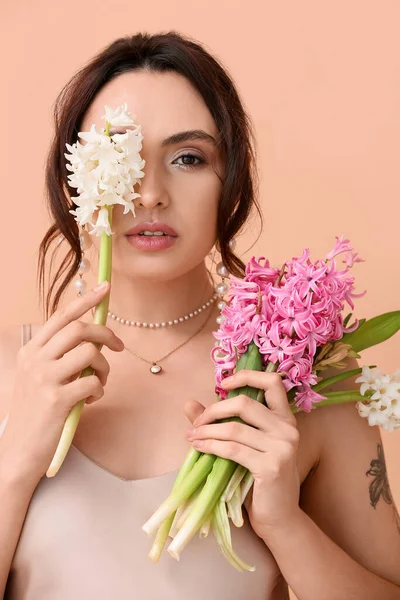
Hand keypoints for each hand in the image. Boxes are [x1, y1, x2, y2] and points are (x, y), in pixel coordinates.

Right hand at [2, 281, 123, 487]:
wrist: (18, 452)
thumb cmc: (36, 413)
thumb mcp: (39, 378)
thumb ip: (59, 357)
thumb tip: (93, 339)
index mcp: (30, 351)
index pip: (61, 317)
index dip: (86, 300)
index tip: (106, 288)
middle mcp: (35, 360)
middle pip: (79, 329)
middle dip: (105, 334)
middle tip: (119, 346)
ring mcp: (44, 379)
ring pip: (89, 353)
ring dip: (105, 366)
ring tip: (100, 382)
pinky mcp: (56, 400)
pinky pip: (93, 383)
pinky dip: (100, 389)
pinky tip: (91, 400)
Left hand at [184, 370, 300, 542]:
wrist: (279, 517)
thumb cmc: (260, 480)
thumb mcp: (245, 446)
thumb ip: (220, 422)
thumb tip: (188, 403)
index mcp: (285, 419)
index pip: (273, 382)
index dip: (247, 376)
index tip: (223, 385)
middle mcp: (288, 429)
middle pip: (245, 403)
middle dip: (214, 410)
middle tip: (197, 422)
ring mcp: (282, 447)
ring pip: (234, 428)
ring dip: (206, 431)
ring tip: (192, 436)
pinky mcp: (271, 466)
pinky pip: (232, 449)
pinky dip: (210, 446)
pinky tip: (198, 447)